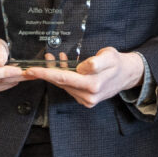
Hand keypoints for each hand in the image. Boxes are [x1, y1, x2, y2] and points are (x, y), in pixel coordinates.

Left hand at [23, 47, 143, 107]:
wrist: (127, 75)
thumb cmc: (117, 62)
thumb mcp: (109, 56)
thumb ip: (97, 62)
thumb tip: (84, 67)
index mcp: (93, 85)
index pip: (63, 78)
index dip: (45, 73)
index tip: (31, 70)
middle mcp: (88, 96)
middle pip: (61, 83)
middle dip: (48, 71)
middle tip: (40, 59)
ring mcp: (87, 100)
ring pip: (64, 85)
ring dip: (56, 72)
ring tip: (53, 57)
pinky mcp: (86, 100)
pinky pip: (70, 88)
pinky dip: (65, 77)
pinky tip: (65, 65)